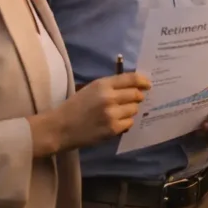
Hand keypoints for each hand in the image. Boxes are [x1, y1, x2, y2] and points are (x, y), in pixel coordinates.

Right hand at [29, 72, 151, 155]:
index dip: (142, 81)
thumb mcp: (91, 89)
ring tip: (119, 113)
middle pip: (136, 94)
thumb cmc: (74, 107)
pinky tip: (115, 122)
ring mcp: (112, 114)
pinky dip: (125, 122)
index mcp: (103, 84)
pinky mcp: (112, 128)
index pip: (130, 79)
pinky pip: (129, 123)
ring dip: (130, 110)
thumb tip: (133, 87)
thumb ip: (111, 86)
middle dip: (137, 97)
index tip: (148, 84)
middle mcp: (109, 97)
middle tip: (134, 100)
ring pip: (134, 109)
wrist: (60, 127)